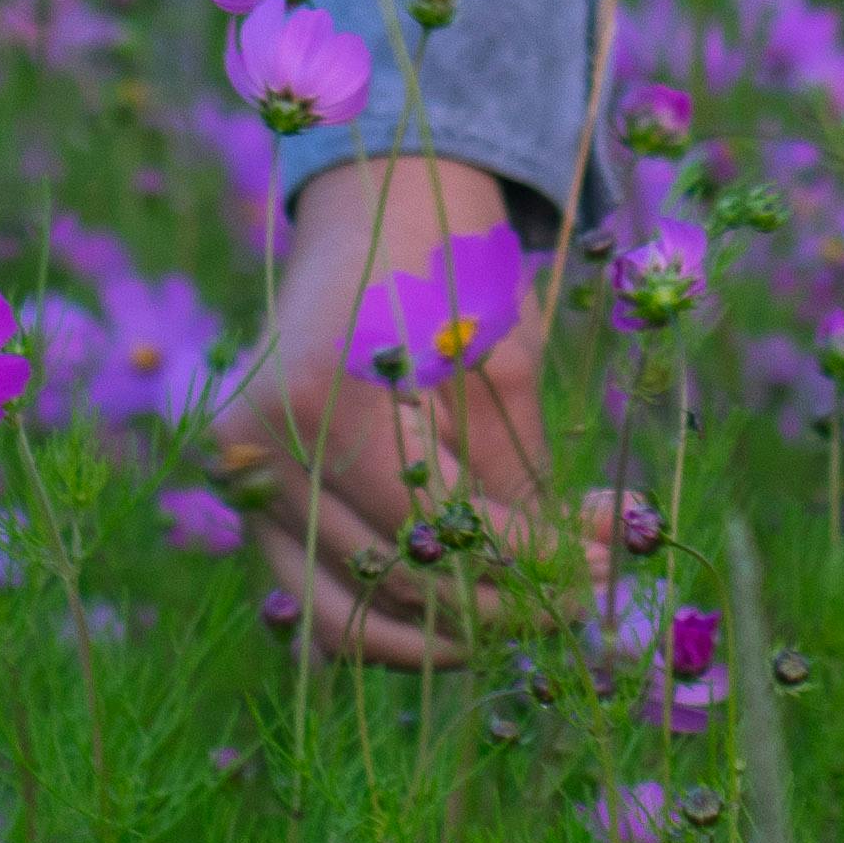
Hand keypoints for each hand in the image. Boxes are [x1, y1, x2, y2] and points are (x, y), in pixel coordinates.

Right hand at [207, 149, 603, 665]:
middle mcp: (259, 449)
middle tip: (580, 601)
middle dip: (498, 606)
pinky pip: (318, 596)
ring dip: (442, 637)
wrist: (375, 204)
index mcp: (319, 396)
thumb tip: (597, 565)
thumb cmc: (449, 264)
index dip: (524, 564)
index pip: (431, 529)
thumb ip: (529, 478)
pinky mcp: (251, 499)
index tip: (600, 573)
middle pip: (389, 584)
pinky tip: (463, 614)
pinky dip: (389, 618)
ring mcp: (243, 481)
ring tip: (524, 620)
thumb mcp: (504, 360)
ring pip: (344, 618)